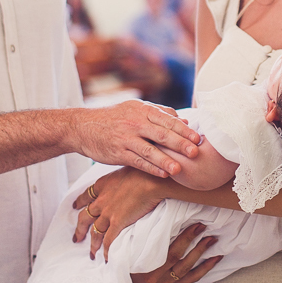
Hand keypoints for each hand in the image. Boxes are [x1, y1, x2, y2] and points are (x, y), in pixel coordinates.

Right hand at [69, 99, 200, 177]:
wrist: (83, 127)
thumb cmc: (115, 117)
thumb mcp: (135, 108)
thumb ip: (160, 113)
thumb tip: (185, 119)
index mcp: (142, 110)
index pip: (167, 120)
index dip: (184, 130)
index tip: (198, 138)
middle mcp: (135, 123)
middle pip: (161, 134)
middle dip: (180, 144)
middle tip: (195, 153)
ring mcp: (126, 138)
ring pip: (149, 150)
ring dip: (166, 160)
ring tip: (180, 169)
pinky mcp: (118, 153)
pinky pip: (137, 162)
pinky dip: (151, 168)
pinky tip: (163, 174)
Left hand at [73, 167, 167, 259]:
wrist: (151, 180)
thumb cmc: (144, 171)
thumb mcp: (126, 170)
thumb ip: (122, 179)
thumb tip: (128, 181)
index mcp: (103, 185)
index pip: (86, 195)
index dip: (80, 201)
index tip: (75, 206)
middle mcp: (101, 200)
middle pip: (85, 217)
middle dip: (80, 229)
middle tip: (77, 238)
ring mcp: (108, 213)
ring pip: (95, 233)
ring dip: (92, 245)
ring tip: (92, 254)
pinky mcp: (118, 223)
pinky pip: (109, 241)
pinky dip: (107, 251)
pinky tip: (107, 258)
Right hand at [130, 223, 221, 282]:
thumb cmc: (127, 259)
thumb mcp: (131, 249)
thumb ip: (147, 238)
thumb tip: (166, 215)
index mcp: (146, 268)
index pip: (171, 251)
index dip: (185, 237)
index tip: (196, 224)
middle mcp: (157, 280)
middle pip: (181, 258)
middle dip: (195, 242)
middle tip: (205, 227)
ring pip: (188, 269)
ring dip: (202, 253)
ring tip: (213, 239)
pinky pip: (192, 279)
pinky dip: (205, 268)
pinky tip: (215, 258)